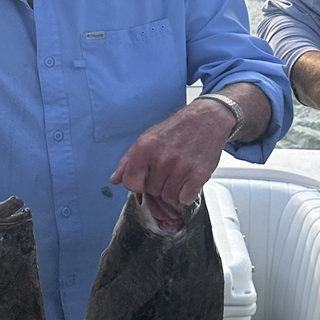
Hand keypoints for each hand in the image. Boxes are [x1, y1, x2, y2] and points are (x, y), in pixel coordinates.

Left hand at [111, 102, 233, 224]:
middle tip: (167, 170)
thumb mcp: (146, 139)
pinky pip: (185, 199)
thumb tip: (114, 180)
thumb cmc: (174, 130)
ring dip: (172, 190)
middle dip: (158, 185)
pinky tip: (188, 180)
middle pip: (152, 191)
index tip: (145, 178)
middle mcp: (161, 159)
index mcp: (145, 148)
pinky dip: (186, 194)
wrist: (206, 120)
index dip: (137, 184)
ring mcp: (181, 168)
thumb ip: (128, 161)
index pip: (130, 183)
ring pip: (168, 197)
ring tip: (178, 174)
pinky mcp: (198, 175)